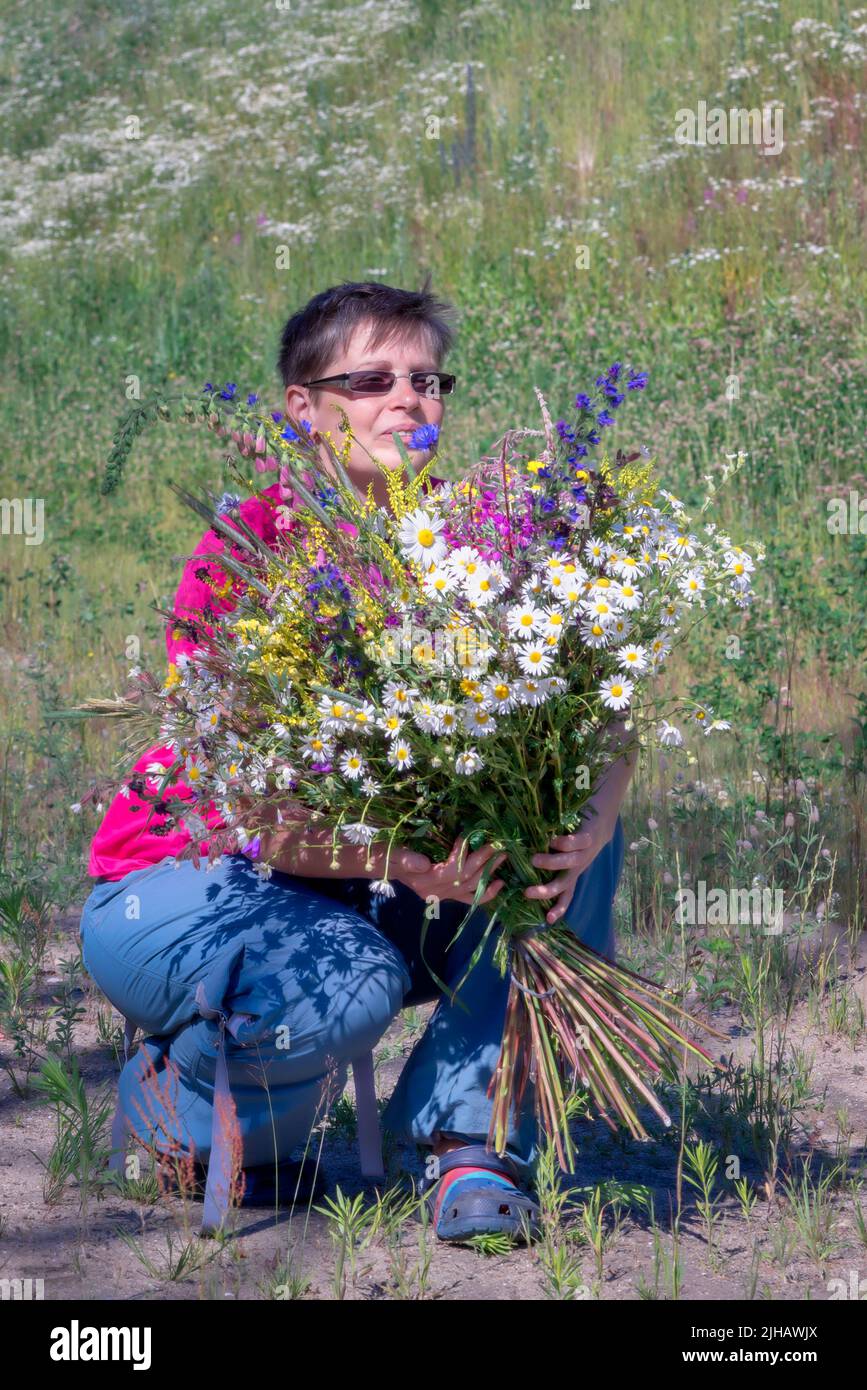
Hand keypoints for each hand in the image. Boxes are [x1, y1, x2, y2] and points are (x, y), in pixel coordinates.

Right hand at [389, 835, 506, 907]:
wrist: (384, 865)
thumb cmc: (388, 855)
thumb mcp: (392, 854)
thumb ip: (406, 859)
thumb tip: (424, 863)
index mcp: (424, 882)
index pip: (451, 870)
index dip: (462, 853)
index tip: (469, 835)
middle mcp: (435, 893)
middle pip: (465, 878)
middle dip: (483, 861)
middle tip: (499, 846)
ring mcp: (442, 896)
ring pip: (471, 888)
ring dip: (488, 873)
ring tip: (502, 858)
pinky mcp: (447, 896)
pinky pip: (469, 899)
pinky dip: (485, 893)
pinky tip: (499, 885)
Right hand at [524, 818, 615, 925]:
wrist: (602, 819)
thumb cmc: (576, 836)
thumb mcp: (565, 853)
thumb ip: (548, 859)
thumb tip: (521, 863)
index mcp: (572, 873)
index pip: (567, 895)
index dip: (558, 908)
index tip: (548, 920)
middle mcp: (578, 867)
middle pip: (564, 884)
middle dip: (546, 891)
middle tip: (527, 893)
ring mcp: (584, 853)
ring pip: (570, 863)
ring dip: (551, 863)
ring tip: (534, 860)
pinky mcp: (588, 837)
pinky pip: (576, 842)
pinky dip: (564, 843)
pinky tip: (552, 839)